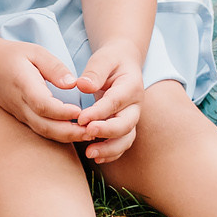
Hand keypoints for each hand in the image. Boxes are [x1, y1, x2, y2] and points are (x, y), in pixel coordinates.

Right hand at [0, 39, 91, 144]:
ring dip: (67, 137)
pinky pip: (41, 130)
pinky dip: (59, 135)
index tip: (81, 111)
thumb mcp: (35, 52)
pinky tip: (75, 133)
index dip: (62, 111)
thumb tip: (72, 84)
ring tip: (89, 135)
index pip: (43, 104)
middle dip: (69, 132)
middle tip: (92, 131)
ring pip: (44, 132)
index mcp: (23, 85)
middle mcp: (21, 104)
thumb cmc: (12, 55)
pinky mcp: (23, 118)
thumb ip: (54, 67)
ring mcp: (20, 114)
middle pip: (45, 126)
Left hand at [67, 42, 144, 161]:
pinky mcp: (125, 127)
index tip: (81, 119)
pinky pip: (122, 144)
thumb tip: (82, 85)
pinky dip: (112, 153)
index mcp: (131, 86)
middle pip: (126, 124)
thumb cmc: (111, 61)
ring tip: (90, 154)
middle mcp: (135, 105)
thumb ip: (95, 71)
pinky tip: (96, 158)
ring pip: (126, 139)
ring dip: (110, 149)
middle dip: (107, 132)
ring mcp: (131, 118)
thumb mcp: (103, 59)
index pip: (115, 102)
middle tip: (87, 134)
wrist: (123, 64)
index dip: (99, 112)